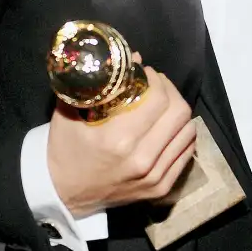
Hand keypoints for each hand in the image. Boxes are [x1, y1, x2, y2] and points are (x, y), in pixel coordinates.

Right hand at [48, 63, 196, 217]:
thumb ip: (99, 83)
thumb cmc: (66, 147)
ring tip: (164, 104)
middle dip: (171, 91)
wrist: (64, 193)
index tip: (146, 74)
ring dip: (178, 111)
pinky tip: (169, 126)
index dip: (156, 80)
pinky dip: (182, 134)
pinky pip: (187, 152)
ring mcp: (154, 177)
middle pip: (179, 113)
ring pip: (188, 131)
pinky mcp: (162, 188)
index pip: (159, 99)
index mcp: (119, 139)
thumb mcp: (70, 111)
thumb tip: (136, 57)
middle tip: (157, 85)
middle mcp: (141, 159)